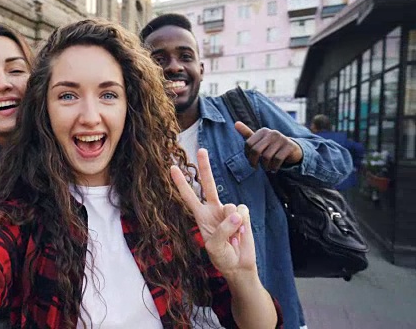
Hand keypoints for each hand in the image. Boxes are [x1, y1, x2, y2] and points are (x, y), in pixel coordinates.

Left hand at [170, 149, 256, 279]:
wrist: (239, 265)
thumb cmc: (221, 257)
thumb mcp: (214, 246)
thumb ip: (223, 229)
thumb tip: (235, 213)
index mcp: (200, 216)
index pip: (188, 196)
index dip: (181, 183)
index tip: (172, 167)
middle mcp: (213, 209)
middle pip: (209, 184)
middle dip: (205, 167)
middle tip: (202, 150)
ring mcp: (228, 211)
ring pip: (230, 206)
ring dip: (232, 224)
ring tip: (232, 237)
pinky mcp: (242, 214)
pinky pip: (243, 211)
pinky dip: (243, 223)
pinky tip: (241, 233)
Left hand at [235, 121, 302, 171]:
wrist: (292, 150)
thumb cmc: (271, 146)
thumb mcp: (259, 140)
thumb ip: (247, 133)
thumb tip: (236, 123)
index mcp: (263, 131)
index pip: (248, 144)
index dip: (247, 155)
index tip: (250, 161)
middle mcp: (272, 133)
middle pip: (256, 150)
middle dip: (254, 162)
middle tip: (255, 167)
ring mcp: (282, 139)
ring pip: (267, 157)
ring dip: (265, 166)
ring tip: (266, 168)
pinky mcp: (289, 146)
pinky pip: (277, 160)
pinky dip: (274, 167)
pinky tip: (273, 169)